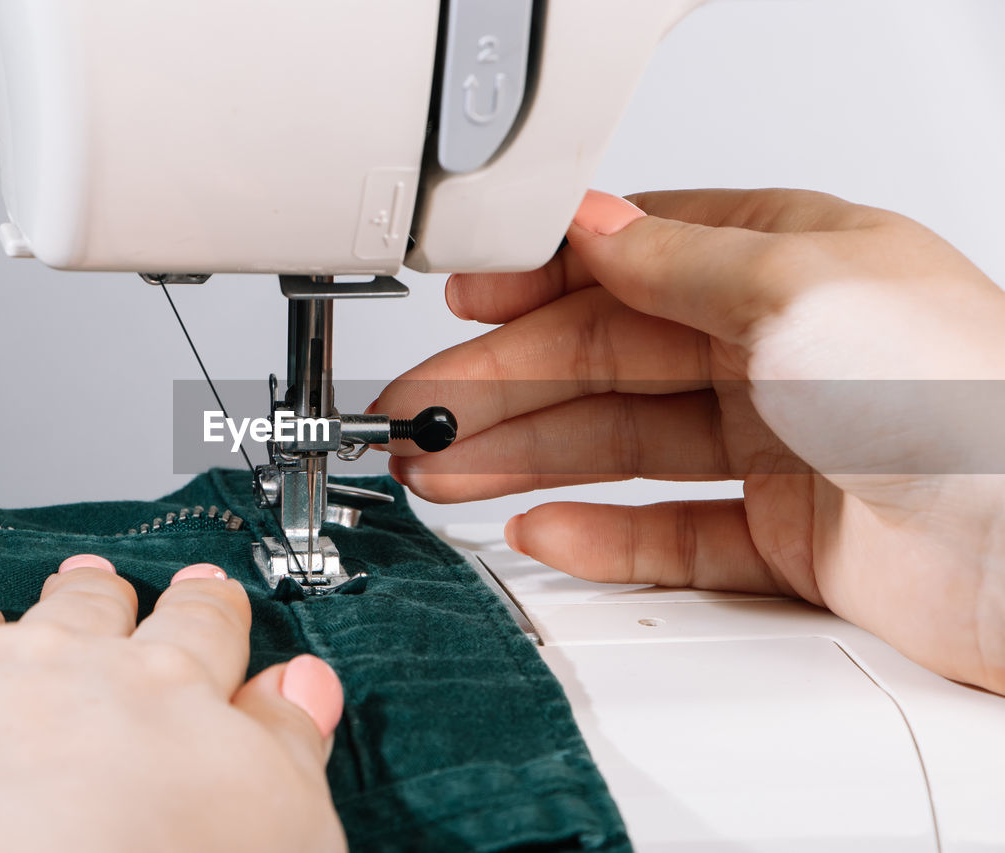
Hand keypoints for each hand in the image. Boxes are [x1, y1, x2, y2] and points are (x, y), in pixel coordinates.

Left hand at [0, 557, 345, 852]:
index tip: (206, 593)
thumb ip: (291, 743)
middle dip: (94, 597)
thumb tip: (307, 685)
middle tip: (96, 585)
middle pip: (82, 612)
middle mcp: (57, 667)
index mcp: (165, 685)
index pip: (196, 628)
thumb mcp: (279, 817)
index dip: (204, 609)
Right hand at [376, 188, 1004, 692]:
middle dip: (504, 383)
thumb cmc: (960, 395)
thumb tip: (589, 224)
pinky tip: (537, 529)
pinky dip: (597, 535)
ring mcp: (775, 448)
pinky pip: (665, 532)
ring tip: (443, 469)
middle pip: (605, 363)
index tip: (461, 303)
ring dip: (524, 457)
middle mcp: (776, 353)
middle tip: (420, 409)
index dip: (537, 284)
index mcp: (786, 266)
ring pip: (619, 447)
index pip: (630, 267)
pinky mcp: (782, 538)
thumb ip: (676, 259)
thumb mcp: (797, 285)